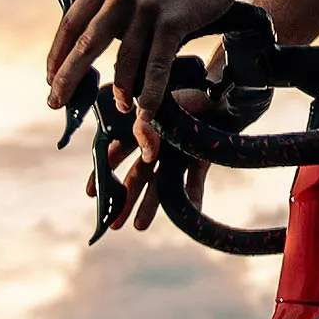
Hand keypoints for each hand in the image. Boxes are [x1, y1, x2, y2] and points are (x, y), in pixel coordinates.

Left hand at [44, 0, 240, 161]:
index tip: (50, 78)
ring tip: (121, 107)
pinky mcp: (173, 21)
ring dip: (120, 90)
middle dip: (68, 78)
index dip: (57, 55)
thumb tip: (93, 48)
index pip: (71, 23)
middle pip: (87, 44)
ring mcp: (147, 7)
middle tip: (56, 102)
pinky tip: (146, 110)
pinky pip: (156, 65)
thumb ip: (112, 6)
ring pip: (124, 59)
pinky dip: (151, 92)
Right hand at [87, 86, 212, 233]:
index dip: (104, 173)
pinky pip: (194, 182)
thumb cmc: (193, 94)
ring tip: (139, 226)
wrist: (227, 92)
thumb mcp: (165, 105)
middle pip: (138, 175)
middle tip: (113, 223)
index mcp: (146, 128)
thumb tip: (145, 153)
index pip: (118, 152)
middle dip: (125, 199)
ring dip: (150, 205)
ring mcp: (179, 154)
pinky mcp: (200, 159)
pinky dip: (192, 197)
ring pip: (161, 184)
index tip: (91, 193)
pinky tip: (189, 211)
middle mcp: (160, 145)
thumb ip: (147, 126)